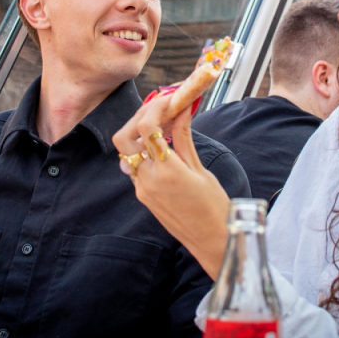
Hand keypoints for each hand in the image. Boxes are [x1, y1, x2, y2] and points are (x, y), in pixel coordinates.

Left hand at [112, 92, 230, 278]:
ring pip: (127, 151)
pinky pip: (135, 165)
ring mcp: (142, 189)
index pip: (146, 127)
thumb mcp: (200, 168)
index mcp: (167, 170)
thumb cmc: (214, 206)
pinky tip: (162, 144)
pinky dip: (144, 149)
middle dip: (138, 116)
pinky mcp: (143, 195)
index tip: (169, 98)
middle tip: (159, 107)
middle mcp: (148, 179)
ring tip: (162, 122)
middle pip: (124, 137)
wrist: (212, 240)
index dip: (155, 106)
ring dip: (138, 132)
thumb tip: (181, 109)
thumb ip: (183, 137)